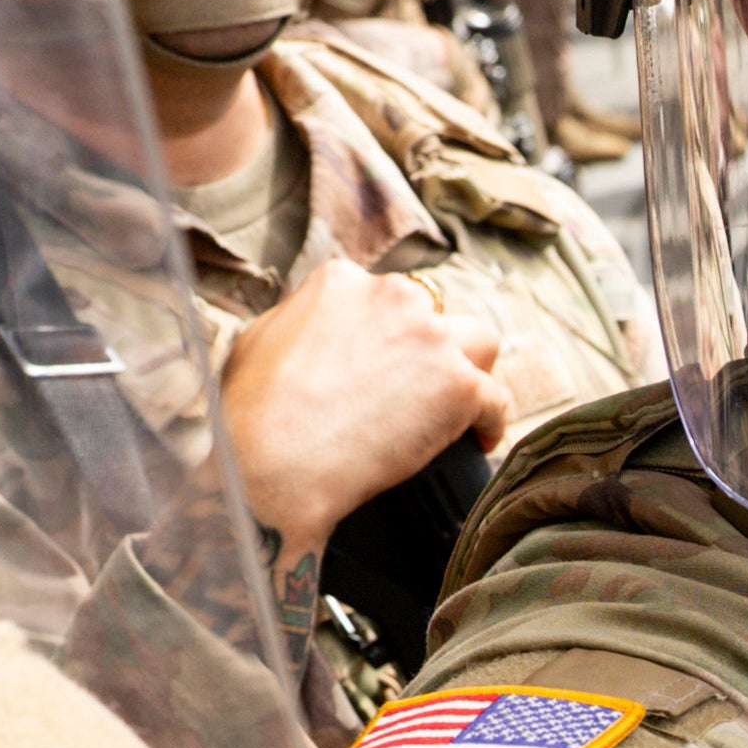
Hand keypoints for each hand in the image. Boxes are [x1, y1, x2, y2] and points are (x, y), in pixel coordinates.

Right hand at [218, 253, 504, 548]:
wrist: (275, 466)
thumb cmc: (252, 416)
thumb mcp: (257, 342)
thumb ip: (298, 320)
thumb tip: (315, 323)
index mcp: (343, 281)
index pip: (387, 296)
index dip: (391, 332)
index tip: (389, 363)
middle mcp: (393, 296)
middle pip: (435, 313)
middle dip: (429, 348)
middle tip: (418, 388)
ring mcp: (432, 338)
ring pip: (479, 341)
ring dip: (472, 369)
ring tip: (459, 404)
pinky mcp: (459, 385)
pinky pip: (495, 399)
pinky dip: (491, 420)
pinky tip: (480, 438)